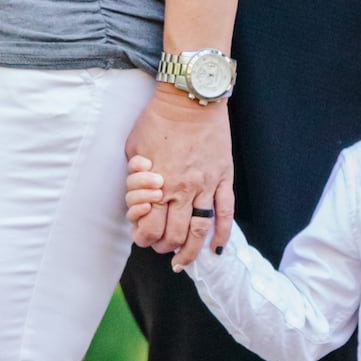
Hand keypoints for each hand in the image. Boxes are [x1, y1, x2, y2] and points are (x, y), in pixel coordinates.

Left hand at [124, 86, 233, 270]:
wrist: (191, 99)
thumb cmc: (158, 120)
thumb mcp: (134, 148)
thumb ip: (134, 176)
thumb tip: (137, 196)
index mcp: (157, 184)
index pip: (150, 228)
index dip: (144, 238)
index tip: (142, 237)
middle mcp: (182, 189)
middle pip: (174, 235)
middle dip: (165, 247)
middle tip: (162, 247)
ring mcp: (206, 185)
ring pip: (200, 230)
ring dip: (191, 251)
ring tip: (185, 261)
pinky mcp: (223, 177)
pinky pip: (226, 212)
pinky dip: (222, 233)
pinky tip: (216, 247)